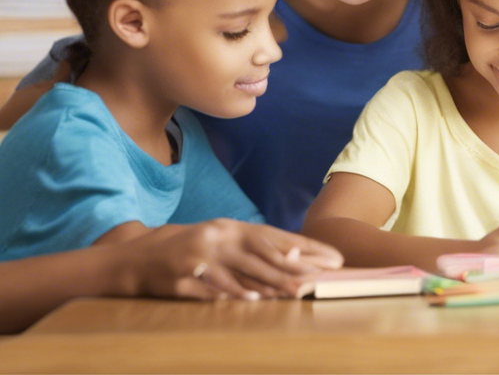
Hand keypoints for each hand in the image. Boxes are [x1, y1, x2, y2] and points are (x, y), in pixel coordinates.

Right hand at [120, 219, 342, 300]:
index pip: (276, 237)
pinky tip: (250, 298)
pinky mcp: (181, 278)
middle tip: (319, 278)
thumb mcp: (224, 242)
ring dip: (268, 282)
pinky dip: (231, 293)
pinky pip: (210, 287)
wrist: (139, 256)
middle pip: (262, 254)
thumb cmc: (193, 250)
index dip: (307, 247)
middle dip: (293, 267)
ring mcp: (199, 257)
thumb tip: (296, 258)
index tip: (332, 257)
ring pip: (240, 271)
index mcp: (231, 228)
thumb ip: (254, 249)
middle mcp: (218, 237)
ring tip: (294, 291)